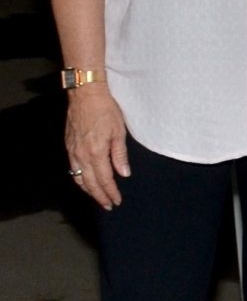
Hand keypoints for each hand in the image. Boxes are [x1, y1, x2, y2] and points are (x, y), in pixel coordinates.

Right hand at [65, 86, 131, 210]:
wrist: (85, 95)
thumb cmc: (105, 110)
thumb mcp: (119, 132)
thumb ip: (120, 155)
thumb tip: (124, 174)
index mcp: (96, 152)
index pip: (104, 179)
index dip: (110, 192)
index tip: (116, 201)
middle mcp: (81, 155)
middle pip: (90, 183)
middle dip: (99, 196)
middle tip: (108, 205)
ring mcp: (73, 151)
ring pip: (79, 178)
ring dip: (88, 190)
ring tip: (98, 198)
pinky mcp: (69, 146)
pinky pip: (73, 168)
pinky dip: (79, 179)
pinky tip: (85, 181)